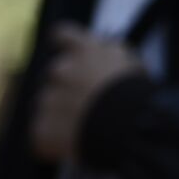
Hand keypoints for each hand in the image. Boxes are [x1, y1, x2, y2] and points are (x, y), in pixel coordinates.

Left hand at [31, 22, 145, 161]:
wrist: (129, 128)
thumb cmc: (137, 95)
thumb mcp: (131, 62)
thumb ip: (109, 53)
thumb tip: (98, 49)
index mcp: (84, 51)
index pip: (62, 34)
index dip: (64, 42)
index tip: (67, 50)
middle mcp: (61, 70)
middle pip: (54, 75)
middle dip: (67, 87)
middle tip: (87, 103)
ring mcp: (48, 100)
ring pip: (47, 106)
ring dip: (60, 114)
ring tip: (85, 128)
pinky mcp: (41, 129)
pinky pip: (42, 135)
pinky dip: (54, 141)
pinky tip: (74, 144)